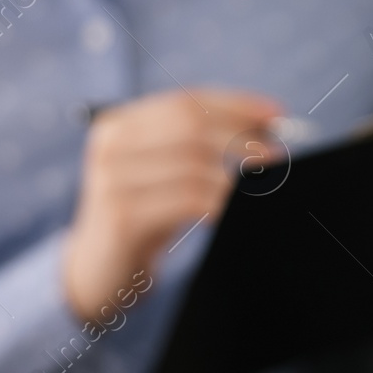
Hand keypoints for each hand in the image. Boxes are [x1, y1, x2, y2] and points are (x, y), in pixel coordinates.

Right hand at [62, 88, 282, 322]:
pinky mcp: (122, 215)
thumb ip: (199, 144)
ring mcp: (112, 178)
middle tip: (275, 156)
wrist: (96, 271)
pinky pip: (188, 200)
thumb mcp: (165, 172)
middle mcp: (110, 144)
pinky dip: (220, 203)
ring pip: (194, 164)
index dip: (236, 105)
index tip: (276, 114)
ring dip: (235, 177)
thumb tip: (266, 124)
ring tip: (257, 189)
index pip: (186, 101)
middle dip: (241, 137)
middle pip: (192, 126)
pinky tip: (230, 212)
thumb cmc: (143, 216)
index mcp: (119, 124)